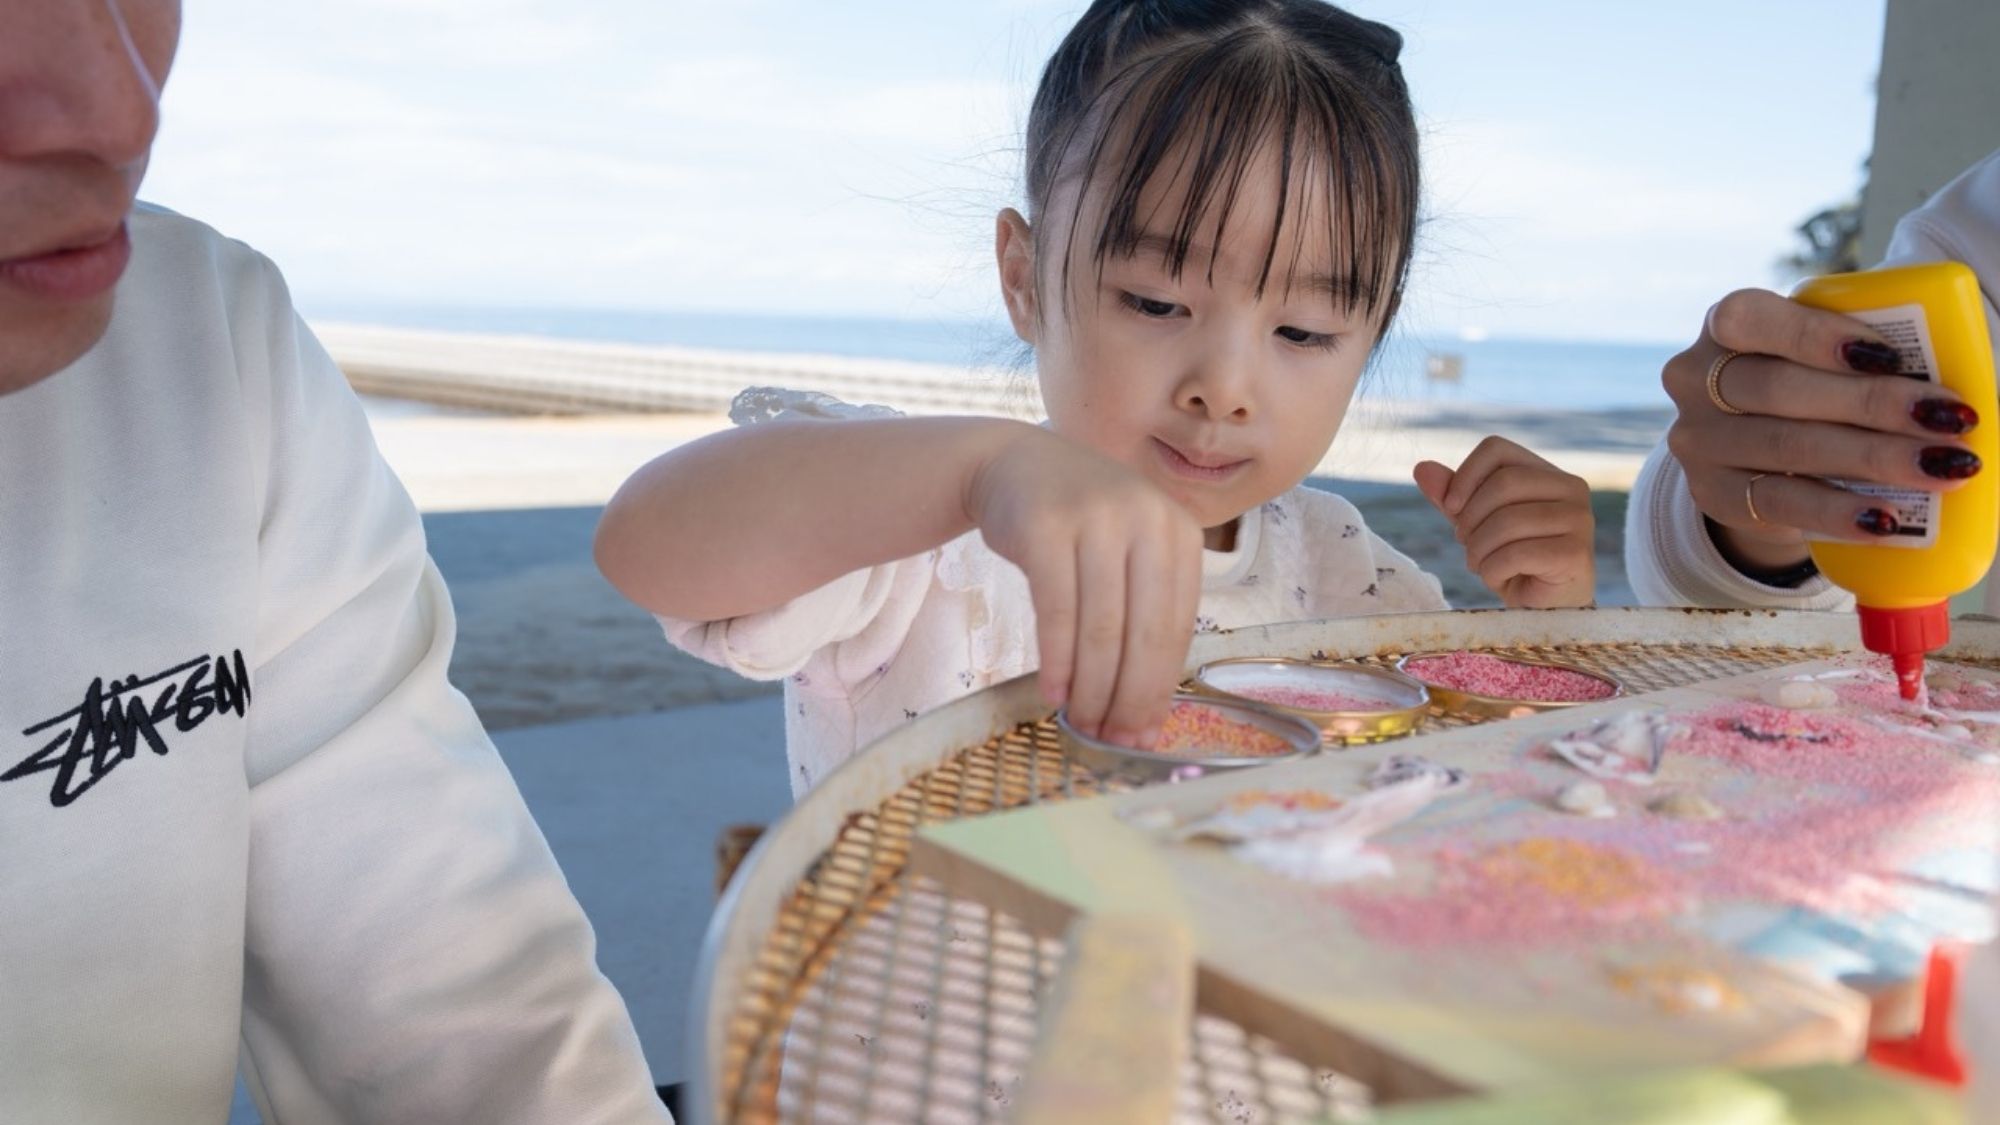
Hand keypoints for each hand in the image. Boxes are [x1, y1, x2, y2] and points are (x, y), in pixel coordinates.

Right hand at [966, 428, 1203, 748]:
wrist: (1014, 465)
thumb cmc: (1079, 525)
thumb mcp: (1128, 552)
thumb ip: (1143, 612)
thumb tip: (1144, 711)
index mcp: (1179, 533)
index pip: (1177, 627)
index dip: (1161, 688)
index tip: (1145, 732)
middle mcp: (1146, 519)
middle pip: (1144, 630)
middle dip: (1130, 696)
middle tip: (1115, 738)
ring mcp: (1097, 518)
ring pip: (1102, 626)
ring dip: (1092, 686)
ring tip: (1082, 722)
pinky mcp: (1047, 526)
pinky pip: (1057, 610)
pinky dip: (1058, 659)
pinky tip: (1053, 692)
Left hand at [1415, 437, 1595, 607]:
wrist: (1543, 608)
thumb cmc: (1513, 562)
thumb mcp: (1477, 524)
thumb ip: (1453, 496)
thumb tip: (1422, 468)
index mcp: (1548, 473)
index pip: (1496, 449)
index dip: (1464, 476)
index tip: (1451, 508)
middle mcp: (1571, 489)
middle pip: (1502, 484)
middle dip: (1470, 519)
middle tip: (1467, 544)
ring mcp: (1579, 520)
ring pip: (1507, 521)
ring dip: (1479, 550)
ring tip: (1480, 565)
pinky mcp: (1576, 553)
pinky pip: (1516, 554)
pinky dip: (1493, 571)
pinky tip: (1499, 580)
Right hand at [1661, 289, 1981, 573]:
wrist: (1757, 451)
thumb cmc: (1810, 382)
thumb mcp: (1822, 353)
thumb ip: (1861, 353)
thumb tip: (1949, 378)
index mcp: (1724, 325)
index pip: (1749, 318)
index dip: (1815, 335)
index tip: (1890, 356)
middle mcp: (1695, 380)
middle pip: (1777, 389)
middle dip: (1870, 403)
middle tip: (1947, 418)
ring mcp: (1698, 441)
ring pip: (1784, 447)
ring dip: (1872, 458)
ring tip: (1940, 467)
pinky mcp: (1712, 494)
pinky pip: (1778, 504)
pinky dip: (1838, 512)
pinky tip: (1886, 518)